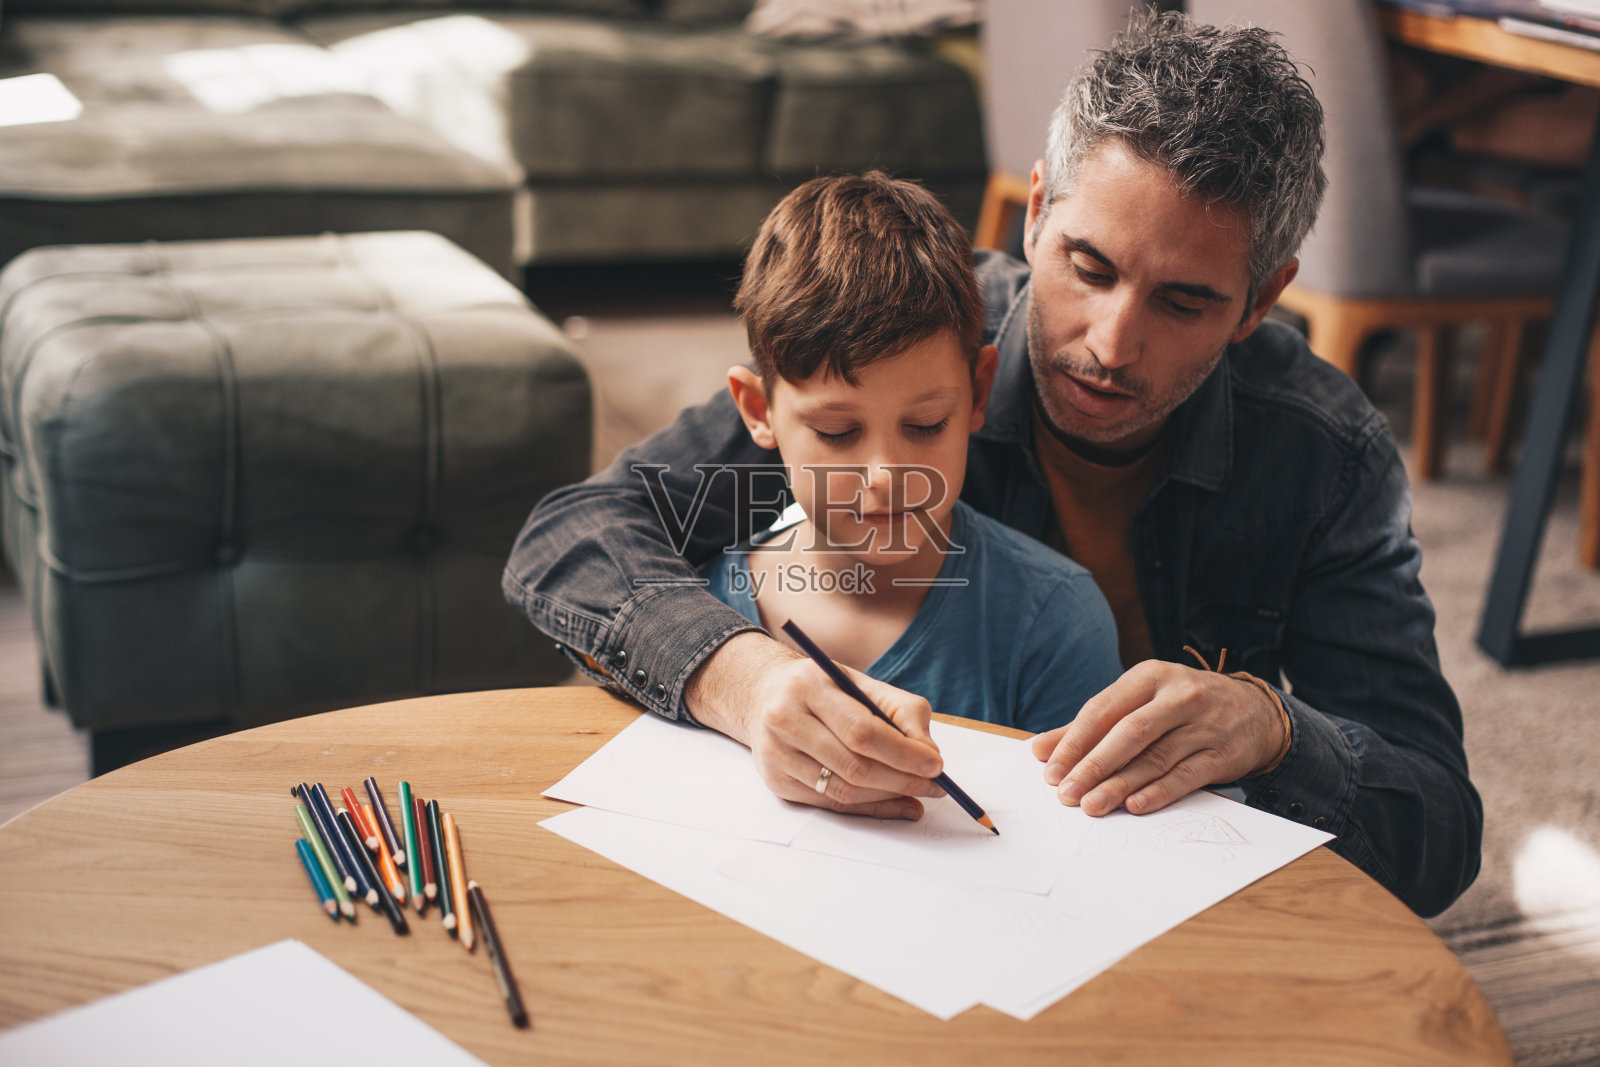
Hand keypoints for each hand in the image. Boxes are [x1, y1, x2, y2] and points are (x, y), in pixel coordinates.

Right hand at [686, 632, 944, 818]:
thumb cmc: (824, 689)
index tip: (936, 765)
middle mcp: (785, 719)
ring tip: (916, 793)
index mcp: (809, 686)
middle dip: (902, 780)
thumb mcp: (861, 683)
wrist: (763, 695)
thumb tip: (929, 755)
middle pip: (853, 765)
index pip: (862, 730)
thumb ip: (902, 712)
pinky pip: (830, 804)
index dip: (903, 753)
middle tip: (934, 786)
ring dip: (888, 797)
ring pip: (843, 790)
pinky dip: (869, 807)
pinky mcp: (776, 782)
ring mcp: (776, 754)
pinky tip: (894, 802)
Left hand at [1029, 660, 1285, 816]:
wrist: (1256, 711)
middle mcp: (1177, 696)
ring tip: (1092, 806)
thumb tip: (1040, 750)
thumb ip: (1090, 725)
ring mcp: (1203, 725)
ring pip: (1154, 757)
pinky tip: (1134, 806)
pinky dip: (1158, 792)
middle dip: (1093, 766)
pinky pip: (1185, 776)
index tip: (1050, 771)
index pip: (1103, 710)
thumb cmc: (1181, 706)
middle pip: (1128, 733)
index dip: (1074, 742)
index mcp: (1149, 676)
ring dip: (1120, 785)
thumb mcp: (1140, 701)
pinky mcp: (1222, 753)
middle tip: (1066, 794)